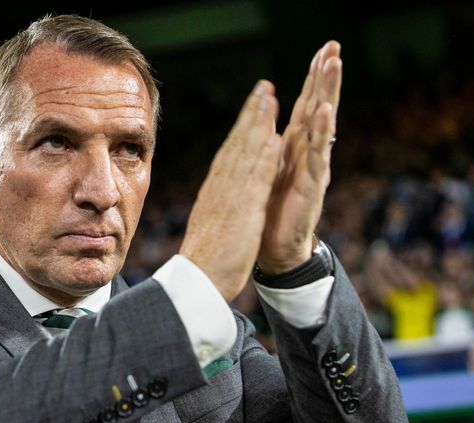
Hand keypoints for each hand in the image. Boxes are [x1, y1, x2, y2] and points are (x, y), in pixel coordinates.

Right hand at [180, 81, 281, 301]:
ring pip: (246, 154)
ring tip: (271, 98)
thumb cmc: (205, 259)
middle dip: (252, 114)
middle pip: (237, 144)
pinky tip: (275, 138)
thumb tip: (220, 193)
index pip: (230, 152)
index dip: (243, 126)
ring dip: (259, 124)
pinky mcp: (242, 213)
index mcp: (214, 191)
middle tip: (265, 88)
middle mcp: (220, 188)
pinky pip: (255, 181)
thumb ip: (217, 203)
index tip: (254, 106)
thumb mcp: (210, 223)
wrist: (198, 282)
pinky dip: (265, 158)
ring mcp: (230, 198)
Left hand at [257, 41, 342, 273]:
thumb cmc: (271, 211)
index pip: (305, 106)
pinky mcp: (312, 187)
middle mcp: (307, 154)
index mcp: (294, 148)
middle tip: (334, 47)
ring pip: (321, 125)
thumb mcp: (268, 170)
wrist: (275, 250)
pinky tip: (326, 111)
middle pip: (317, 108)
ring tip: (334, 66)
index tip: (323, 48)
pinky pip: (318, 155)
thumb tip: (269, 117)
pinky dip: (321, 132)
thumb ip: (273, 144)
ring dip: (328, 93)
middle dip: (325, 77)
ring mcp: (312, 169)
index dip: (313, 78)